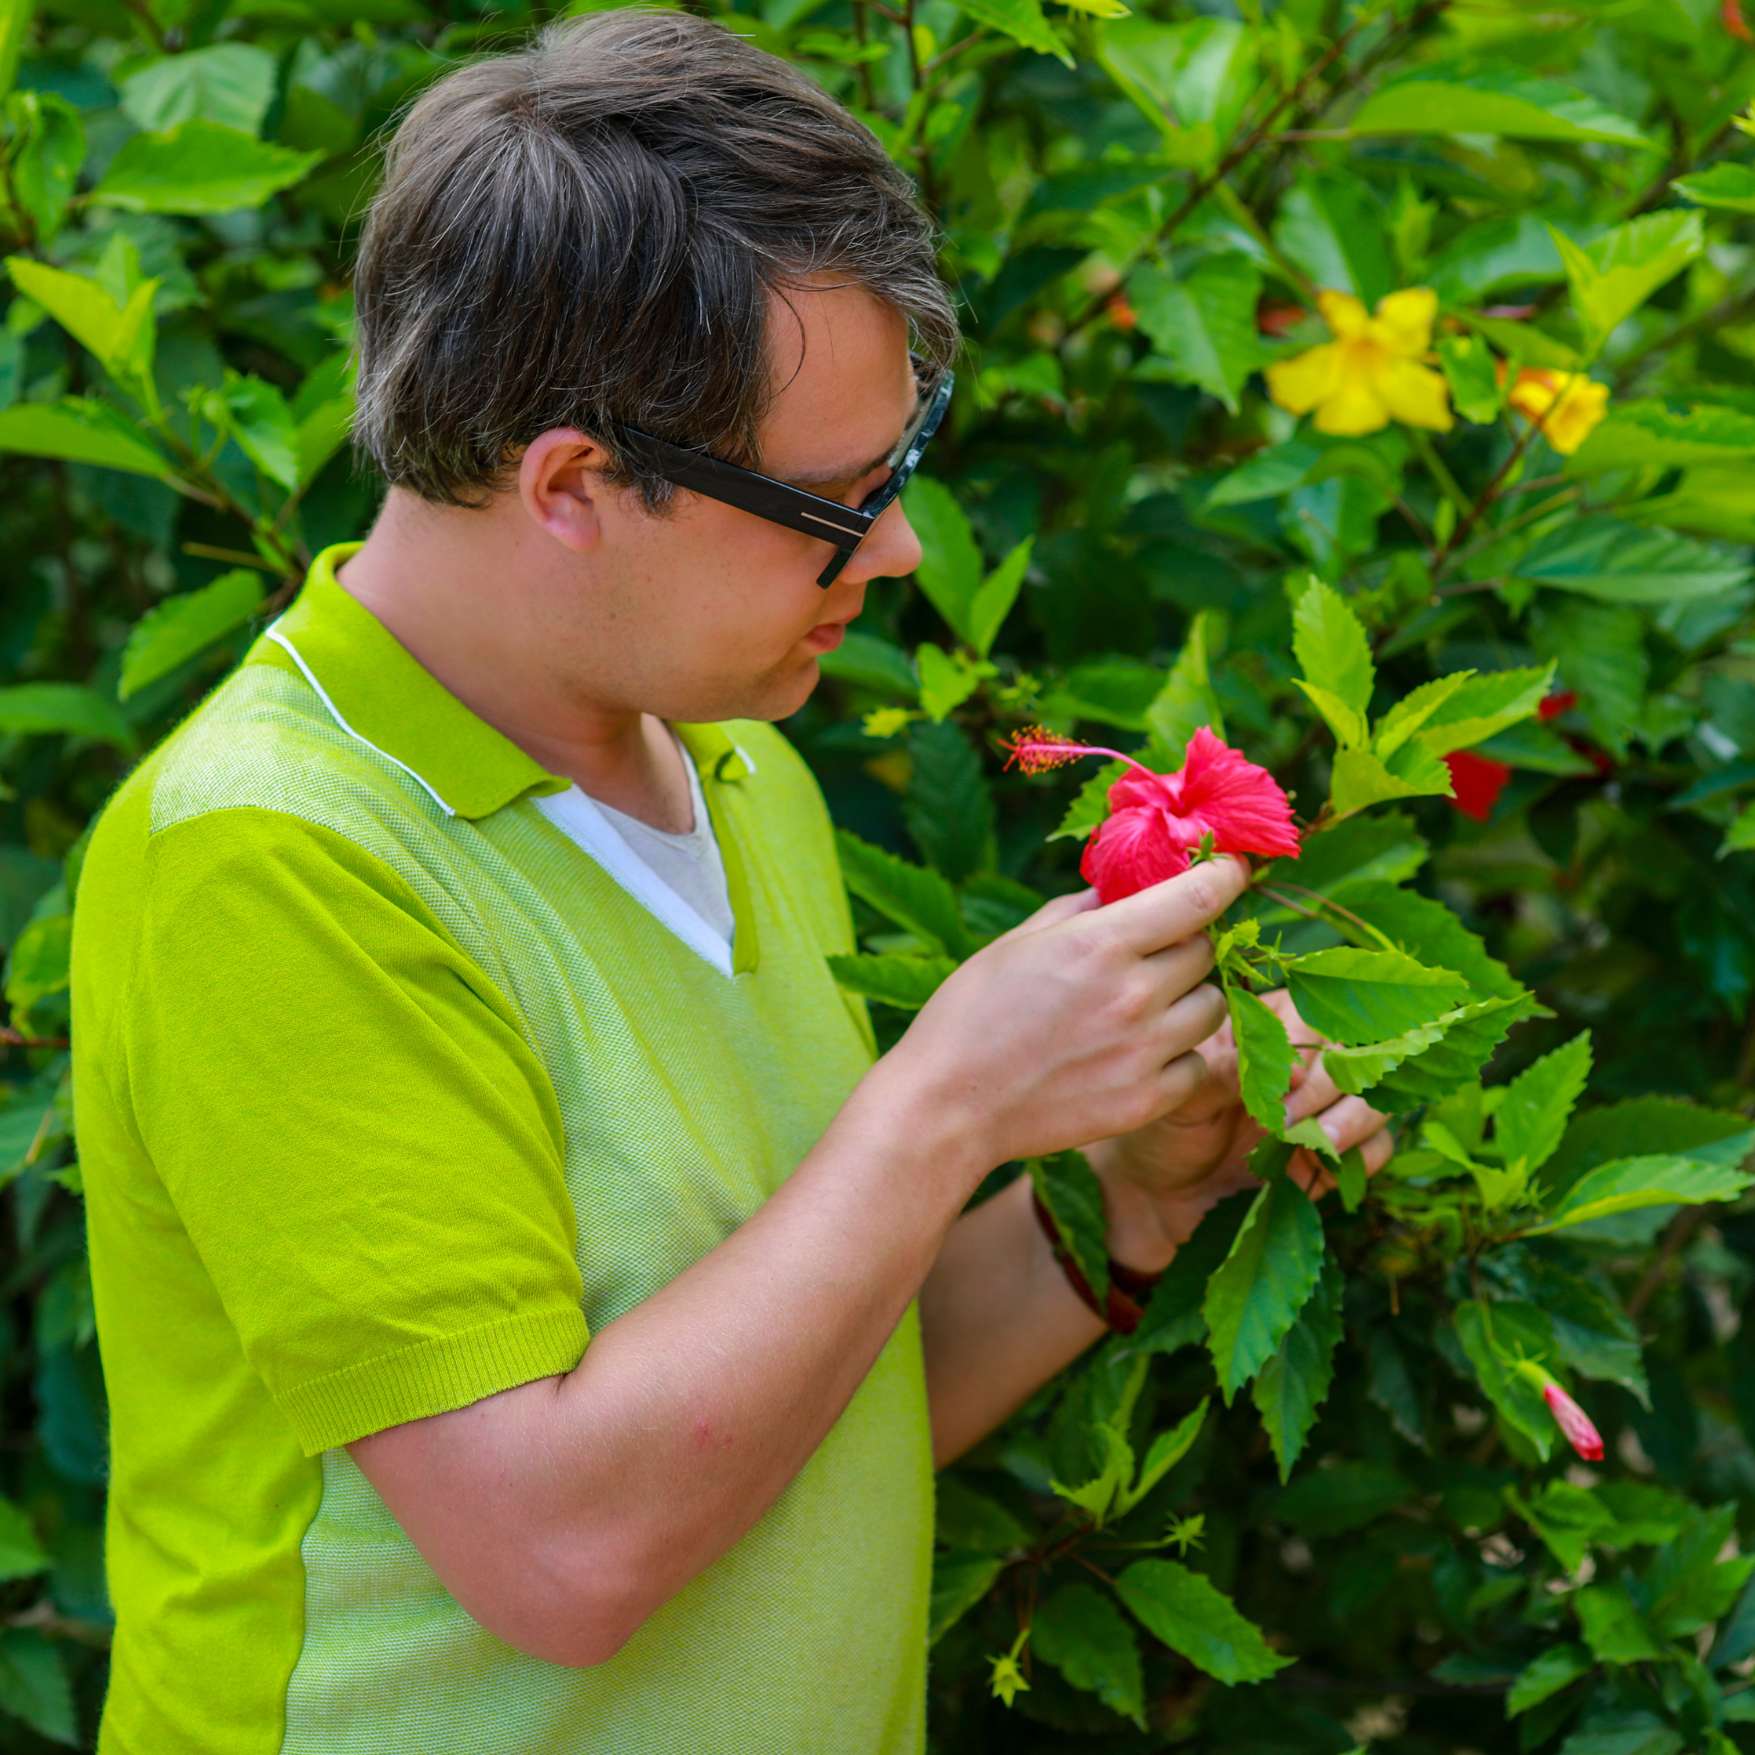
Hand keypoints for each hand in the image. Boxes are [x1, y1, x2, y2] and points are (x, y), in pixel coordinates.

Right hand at [883, 860, 1250, 1185]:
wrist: (948, 1107)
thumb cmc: (970, 1014)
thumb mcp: (1018, 942)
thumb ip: (1082, 908)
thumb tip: (1127, 884)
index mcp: (1100, 943)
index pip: (1199, 896)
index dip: (1225, 875)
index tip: (1231, 868)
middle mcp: (1134, 994)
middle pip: (1207, 951)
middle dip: (1188, 942)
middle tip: (1156, 951)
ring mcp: (1145, 1052)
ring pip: (1213, 1008)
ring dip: (1190, 998)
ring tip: (1146, 1006)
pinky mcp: (1146, 1101)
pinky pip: (1197, 1065)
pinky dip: (1179, 1055)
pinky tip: (1138, 1053)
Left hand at [1081, 987, 1396, 1272]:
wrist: (1160, 1197)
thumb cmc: (1163, 1131)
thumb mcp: (1180, 1100)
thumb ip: (1223, 1076)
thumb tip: (1285, 1070)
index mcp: (1265, 1028)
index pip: (1312, 1016)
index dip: (1307, 1047)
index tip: (1285, 1082)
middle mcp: (1304, 1062)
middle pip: (1355, 1052)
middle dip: (1328, 1085)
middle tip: (1288, 1119)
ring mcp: (1326, 1107)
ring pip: (1375, 1095)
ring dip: (1353, 1117)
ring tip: (1313, 1142)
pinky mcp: (1337, 1152)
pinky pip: (1378, 1147)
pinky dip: (1362, 1155)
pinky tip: (1319, 1167)